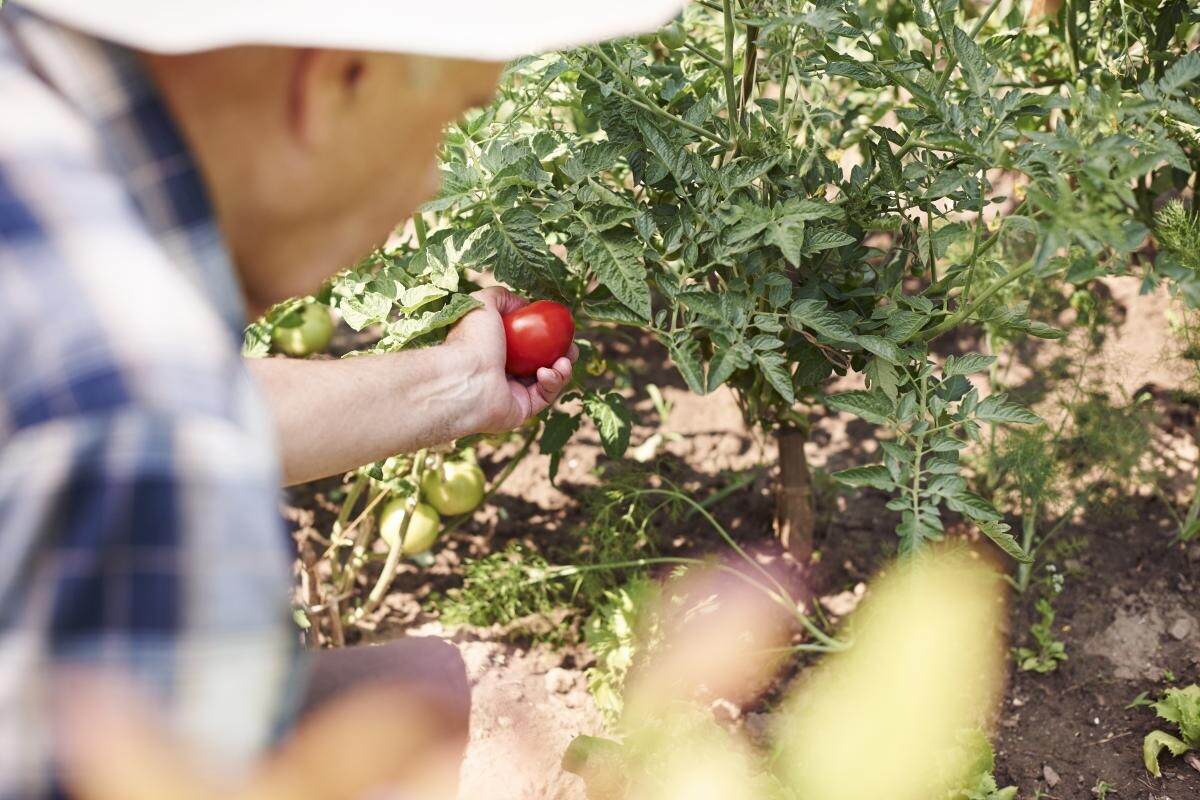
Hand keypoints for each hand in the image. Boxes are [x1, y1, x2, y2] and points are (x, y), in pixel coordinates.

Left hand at [445, 287, 577, 432]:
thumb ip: (500, 296)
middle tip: (572, 348)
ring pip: (546, 381)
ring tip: (564, 360)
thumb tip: (521, 304)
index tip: (561, 329)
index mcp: (494, 349)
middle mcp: (502, 372)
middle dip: (561, 355)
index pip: (526, 343)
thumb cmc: (471, 341)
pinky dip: (551, 383)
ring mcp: (511, 393)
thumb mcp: (482, 304)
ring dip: (561, 369)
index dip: (546, 336)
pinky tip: (546, 373)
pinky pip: (544, 396)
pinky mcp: (520, 410)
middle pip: (540, 362)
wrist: (465, 379)